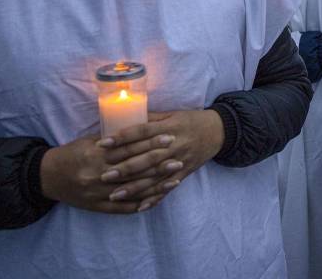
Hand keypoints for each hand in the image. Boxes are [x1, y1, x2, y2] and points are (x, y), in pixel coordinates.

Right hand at [38, 133, 173, 213]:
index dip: (150, 142)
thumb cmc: (72, 154)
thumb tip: (139, 129)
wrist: (47, 177)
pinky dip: (141, 204)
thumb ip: (112, 138)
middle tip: (178, 158)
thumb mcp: (89, 141)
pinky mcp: (98, 206)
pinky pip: (123, 208)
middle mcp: (98, 174)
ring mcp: (99, 193)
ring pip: (133, 190)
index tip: (168, 136)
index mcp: (96, 154)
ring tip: (175, 179)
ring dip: (156, 185)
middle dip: (158, 163)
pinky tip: (158, 199)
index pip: (129, 147)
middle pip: (134, 168)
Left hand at [96, 110, 224, 210]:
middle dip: (123, 167)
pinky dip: (154, 198)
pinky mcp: (184, 174)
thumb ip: (149, 119)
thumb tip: (124, 119)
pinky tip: (139, 207)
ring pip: (154, 177)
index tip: (102, 143)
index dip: (122, 137)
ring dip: (134, 188)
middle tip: (103, 175)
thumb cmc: (191, 120)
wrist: (218, 131)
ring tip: (114, 195)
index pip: (142, 132)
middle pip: (146, 157)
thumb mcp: (171, 114)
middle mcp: (174, 145)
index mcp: (169, 127)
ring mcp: (180, 161)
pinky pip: (167, 188)